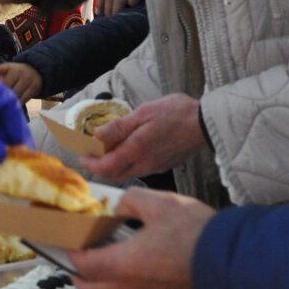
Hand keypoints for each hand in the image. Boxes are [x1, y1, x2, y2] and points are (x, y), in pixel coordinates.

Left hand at [0, 61, 43, 102]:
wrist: (35, 71)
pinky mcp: (34, 87)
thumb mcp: (7, 72)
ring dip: (9, 100)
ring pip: (16, 93)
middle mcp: (19, 71)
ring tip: (3, 106)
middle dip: (1, 93)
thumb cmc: (15, 75)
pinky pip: (24, 98)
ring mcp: (27, 79)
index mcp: (9, 67)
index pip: (0, 68)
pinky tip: (13, 106)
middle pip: (7, 85)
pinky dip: (18, 103)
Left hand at [70, 187, 212, 288]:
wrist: (233, 262)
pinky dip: (126, 278)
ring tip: (110, 251)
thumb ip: (132, 201)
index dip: (70, 251)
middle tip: (79, 252)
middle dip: (78, 273)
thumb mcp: (161, 203)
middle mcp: (131, 286)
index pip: (82, 264)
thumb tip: (120, 206)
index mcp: (123, 264)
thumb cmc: (196, 235)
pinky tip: (139, 257)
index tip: (68, 239)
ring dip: (103, 275)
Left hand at [80, 93, 206, 181]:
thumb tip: (96, 136)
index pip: (106, 167)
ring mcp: (155, 167)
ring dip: (113, 166)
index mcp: (137, 150)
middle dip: (99, 168)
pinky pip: (140, 170)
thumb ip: (120, 127)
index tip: (81, 156)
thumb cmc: (177, 113)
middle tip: (90, 154)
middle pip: (114, 175)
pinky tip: (130, 150)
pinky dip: (128, 163)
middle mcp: (144, 164)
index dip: (90, 164)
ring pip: (127, 173)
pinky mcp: (164, 166)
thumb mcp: (144, 113)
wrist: (207, 124)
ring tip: (108, 150)